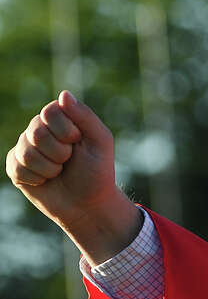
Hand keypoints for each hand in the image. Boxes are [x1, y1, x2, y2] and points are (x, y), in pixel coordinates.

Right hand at [6, 91, 140, 264]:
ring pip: (26, 152)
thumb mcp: (100, 142)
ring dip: (50, 168)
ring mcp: (25, 148)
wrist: (88, 205)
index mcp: (61, 119)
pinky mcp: (16, 167)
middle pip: (36, 132)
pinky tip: (46, 181)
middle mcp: (40, 130)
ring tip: (59, 172)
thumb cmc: (97, 172)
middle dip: (59, 152)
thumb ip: (85, 116)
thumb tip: (63, 94)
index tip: (78, 142)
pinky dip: (37, 178)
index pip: (50, 112)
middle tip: (69, 161)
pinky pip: (17, 168)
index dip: (66, 131)